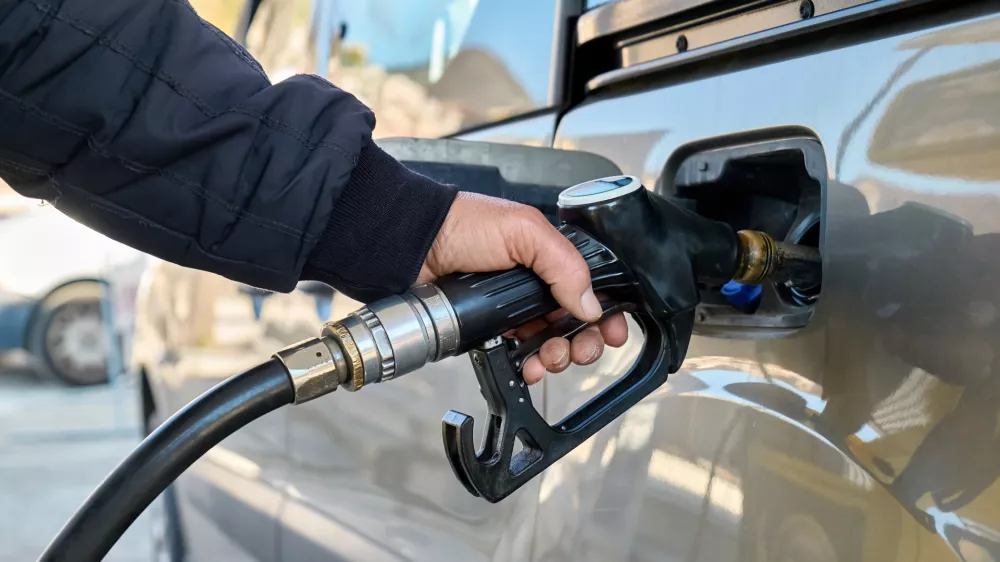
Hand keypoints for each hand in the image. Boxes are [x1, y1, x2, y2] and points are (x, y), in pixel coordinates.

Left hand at [418, 192, 627, 383]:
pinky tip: (531, 367)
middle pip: (576, 323)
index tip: (613, 332)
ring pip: (551, 342)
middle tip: (580, 349)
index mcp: (551, 256)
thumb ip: (564, 265)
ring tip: (551, 357)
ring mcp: (514, 307)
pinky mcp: (492, 327)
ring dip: (559, 357)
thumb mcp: (525, 232)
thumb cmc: (464, 224)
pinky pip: (520, 354)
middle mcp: (537, 282)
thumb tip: (591, 305)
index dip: (606, 313)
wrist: (414, 245)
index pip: (591, 289)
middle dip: (584, 341)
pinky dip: (531, 365)